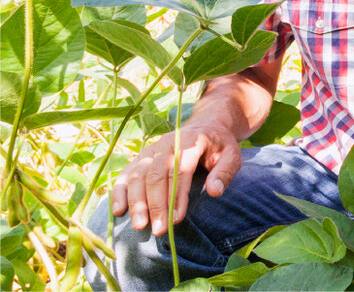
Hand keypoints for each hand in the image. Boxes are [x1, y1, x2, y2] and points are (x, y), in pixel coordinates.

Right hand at [111, 125, 241, 235]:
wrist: (205, 127)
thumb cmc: (219, 146)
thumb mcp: (232, 155)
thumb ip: (225, 172)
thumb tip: (214, 192)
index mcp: (189, 141)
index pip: (180, 170)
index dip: (177, 195)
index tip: (177, 219)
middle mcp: (166, 143)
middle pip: (156, 175)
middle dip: (156, 204)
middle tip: (158, 230)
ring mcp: (151, 150)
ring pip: (138, 176)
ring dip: (137, 202)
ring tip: (139, 226)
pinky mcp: (141, 158)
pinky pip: (126, 174)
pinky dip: (120, 192)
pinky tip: (118, 211)